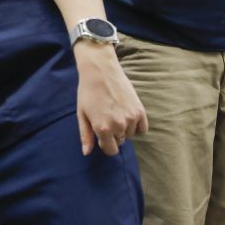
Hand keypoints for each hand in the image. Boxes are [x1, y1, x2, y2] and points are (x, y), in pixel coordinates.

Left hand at [74, 41, 147, 155]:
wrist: (101, 71)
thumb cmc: (88, 92)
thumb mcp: (82, 115)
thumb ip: (85, 135)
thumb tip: (86, 153)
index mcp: (102, 129)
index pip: (111, 150)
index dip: (105, 145)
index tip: (102, 136)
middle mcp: (118, 126)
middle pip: (120, 141)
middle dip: (114, 135)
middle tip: (107, 118)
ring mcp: (131, 118)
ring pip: (130, 134)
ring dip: (125, 128)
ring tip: (116, 112)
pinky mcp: (140, 111)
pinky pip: (142, 129)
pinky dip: (137, 126)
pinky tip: (128, 115)